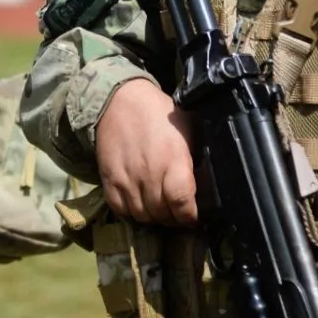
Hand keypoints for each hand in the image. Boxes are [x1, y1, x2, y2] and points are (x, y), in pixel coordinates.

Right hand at [95, 78, 197, 226]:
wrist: (119, 99)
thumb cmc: (158, 111)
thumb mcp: (186, 128)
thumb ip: (195, 155)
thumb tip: (207, 178)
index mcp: (173, 160)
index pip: (182, 203)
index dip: (190, 216)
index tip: (193, 216)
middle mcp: (150, 175)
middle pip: (163, 215)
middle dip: (173, 218)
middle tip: (177, 211)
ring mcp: (127, 180)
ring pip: (143, 217)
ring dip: (154, 217)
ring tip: (159, 208)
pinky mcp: (110, 181)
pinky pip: (121, 211)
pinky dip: (131, 213)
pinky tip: (140, 204)